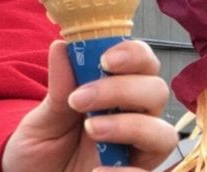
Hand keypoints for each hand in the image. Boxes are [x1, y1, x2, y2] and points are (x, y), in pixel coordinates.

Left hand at [1, 39, 177, 171]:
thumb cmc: (43, 147)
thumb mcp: (43, 118)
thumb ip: (58, 88)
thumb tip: (62, 46)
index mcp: (117, 92)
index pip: (143, 63)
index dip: (133, 54)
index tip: (104, 60)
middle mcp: (135, 118)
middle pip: (157, 91)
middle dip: (122, 89)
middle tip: (80, 100)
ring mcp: (138, 151)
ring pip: (164, 133)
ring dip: (130, 126)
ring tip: (92, 130)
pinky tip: (96, 171)